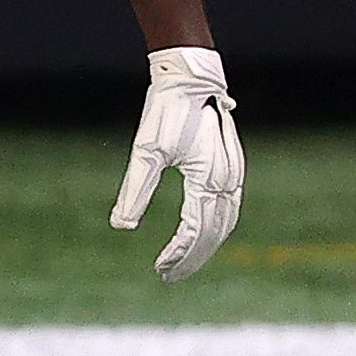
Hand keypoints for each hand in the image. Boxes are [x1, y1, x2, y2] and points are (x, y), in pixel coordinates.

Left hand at [111, 45, 242, 281]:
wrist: (192, 80)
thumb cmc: (167, 113)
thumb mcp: (146, 151)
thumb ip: (135, 190)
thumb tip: (121, 226)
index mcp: (209, 178)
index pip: (196, 230)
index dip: (178, 253)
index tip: (158, 269)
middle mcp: (229, 180)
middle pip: (215, 232)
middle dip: (192, 257)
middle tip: (168, 276)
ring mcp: (235, 174)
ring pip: (226, 222)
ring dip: (206, 245)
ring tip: (182, 261)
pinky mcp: (232, 168)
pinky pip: (229, 207)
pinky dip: (216, 227)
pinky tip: (200, 234)